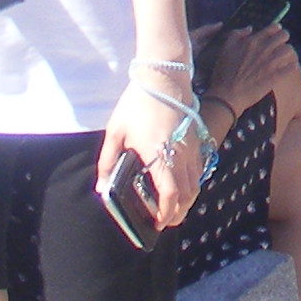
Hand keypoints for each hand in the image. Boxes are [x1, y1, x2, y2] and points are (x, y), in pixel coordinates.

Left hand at [99, 80, 201, 228]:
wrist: (163, 77)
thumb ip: (107, 162)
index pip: (171, 195)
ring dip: (187, 200)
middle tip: (164, 221)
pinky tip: (180, 185)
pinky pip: (199, 170)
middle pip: (189, 195)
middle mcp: (181, 155)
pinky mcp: (196, 140)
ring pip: (196, 184)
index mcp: (160, 155)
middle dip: (178, 213)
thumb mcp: (116, 132)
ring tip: (172, 207)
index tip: (156, 223)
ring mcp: (192, 148)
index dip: (165, 214)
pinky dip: (192, 184)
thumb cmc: (138, 104)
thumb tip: (102, 188)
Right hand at [205, 23, 300, 115]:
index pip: (274, 27)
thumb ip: (237, 34)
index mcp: (253, 41)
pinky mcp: (276, 76)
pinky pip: (292, 67)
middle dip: (283, 40)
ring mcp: (271, 63)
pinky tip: (289, 68)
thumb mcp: (225, 49)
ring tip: (285, 58)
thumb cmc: (224, 73)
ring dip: (288, 53)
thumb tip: (250, 29)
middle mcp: (264, 49)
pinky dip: (292, 66)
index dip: (277, 30)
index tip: (276, 34)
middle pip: (284, 36)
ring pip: (290, 50)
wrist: (227, 96)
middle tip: (280, 46)